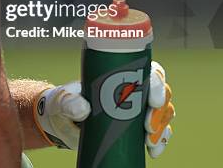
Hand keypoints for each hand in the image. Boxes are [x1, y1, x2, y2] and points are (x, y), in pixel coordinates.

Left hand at [34, 61, 174, 156]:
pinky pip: (156, 132)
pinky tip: (153, 151)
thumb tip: (84, 109)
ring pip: (162, 112)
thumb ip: (69, 102)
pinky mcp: (134, 129)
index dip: (156, 81)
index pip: (145, 70)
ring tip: (149, 142)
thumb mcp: (62, 101)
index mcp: (116, 76)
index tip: (153, 99)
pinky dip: (159, 141)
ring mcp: (135, 110)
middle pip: (160, 92)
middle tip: (148, 126)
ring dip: (162, 127)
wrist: (60, 123)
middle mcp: (130, 90)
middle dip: (160, 109)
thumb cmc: (62, 104)